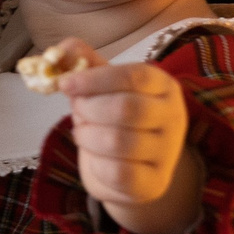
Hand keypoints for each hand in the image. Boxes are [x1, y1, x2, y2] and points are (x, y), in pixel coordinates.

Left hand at [53, 45, 202, 233]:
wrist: (134, 169)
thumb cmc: (115, 119)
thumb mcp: (103, 87)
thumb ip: (83, 63)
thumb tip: (60, 50)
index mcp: (164, 86)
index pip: (134, 76)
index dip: (95, 79)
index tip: (66, 83)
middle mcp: (173, 117)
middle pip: (125, 108)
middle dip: (89, 109)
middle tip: (77, 111)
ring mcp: (167, 153)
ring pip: (117, 141)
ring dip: (87, 136)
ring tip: (83, 133)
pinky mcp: (154, 183)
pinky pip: (118, 173)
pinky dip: (95, 163)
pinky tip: (94, 157)